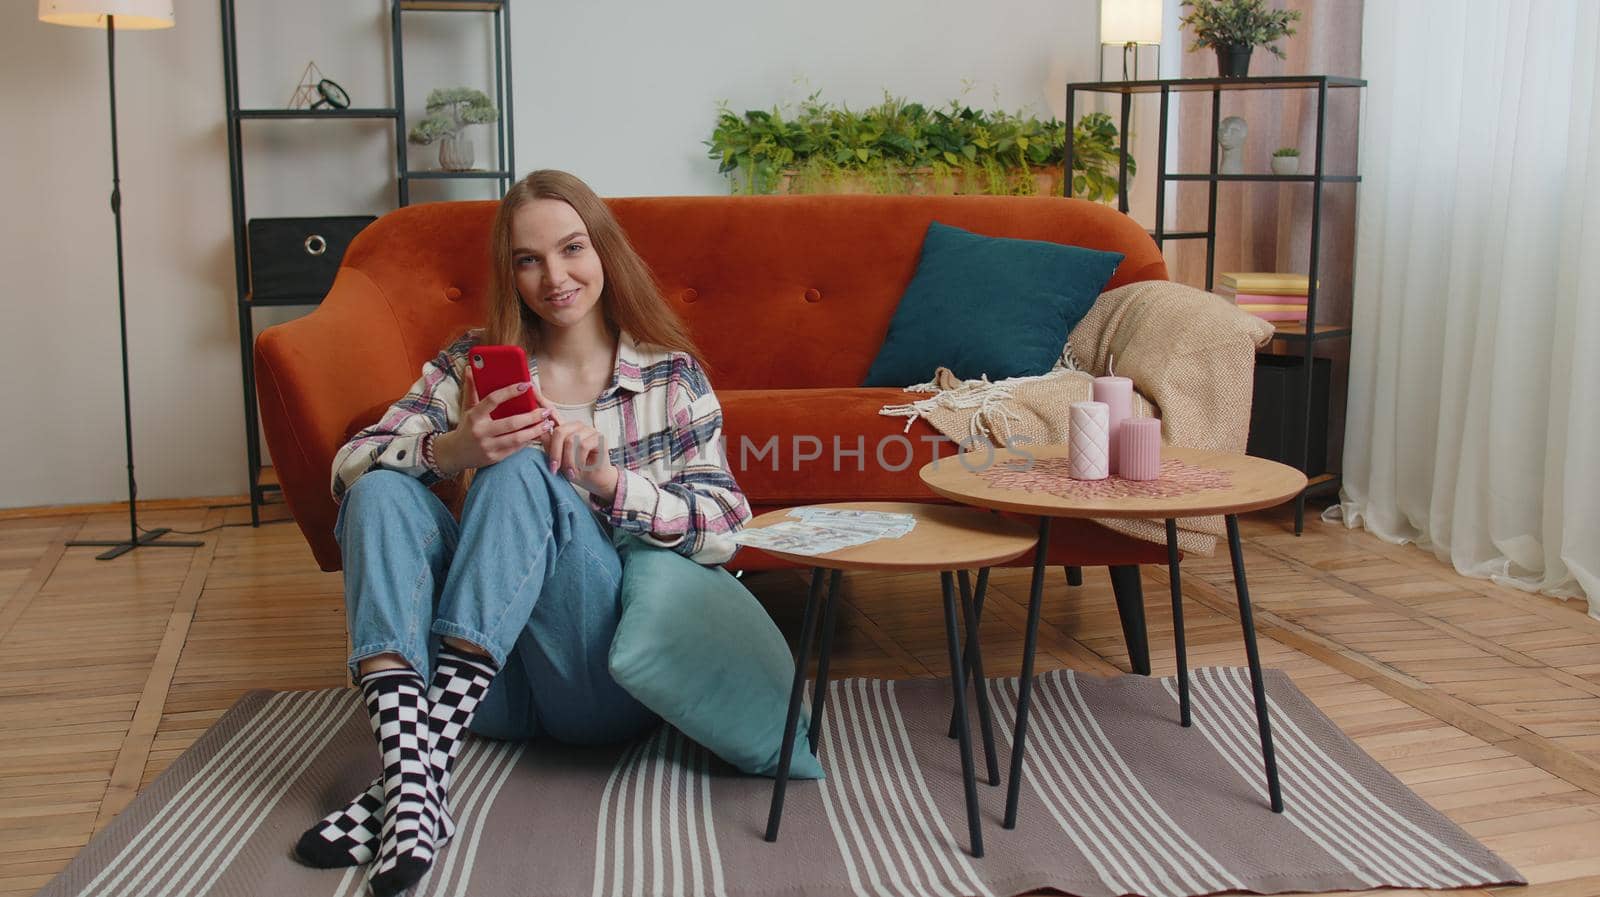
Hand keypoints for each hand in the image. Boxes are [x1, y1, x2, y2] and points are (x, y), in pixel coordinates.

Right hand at [431, 367, 554, 473]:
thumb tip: (470, 368)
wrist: (455, 454)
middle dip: (531, 416)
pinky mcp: (495, 457)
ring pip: (517, 438)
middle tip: (545, 410)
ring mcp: (488, 446)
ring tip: (547, 423)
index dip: (510, 391)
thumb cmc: (466, 426)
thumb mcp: (467, 408)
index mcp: (474, 416)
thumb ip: (471, 388)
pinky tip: (538, 433)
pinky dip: (529, 441)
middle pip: (511, 423)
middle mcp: (481, 432)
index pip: (493, 400)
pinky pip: (516, 448)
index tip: (526, 385)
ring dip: (535, 430)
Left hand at [535, 379, 617, 500]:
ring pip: (570, 440)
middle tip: (554, 468)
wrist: (593, 479)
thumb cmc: (574, 468)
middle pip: (559, 431)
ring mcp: (589, 430)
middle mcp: (577, 425)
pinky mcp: (599, 436)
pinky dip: (578, 460)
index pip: (552, 411)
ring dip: (568, 459)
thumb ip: (547, 441)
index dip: (541, 400)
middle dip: (555, 453)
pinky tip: (580, 467)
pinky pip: (582, 445)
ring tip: (569, 471)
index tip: (531, 388)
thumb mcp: (556, 456)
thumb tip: (536, 426)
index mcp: (565, 428)